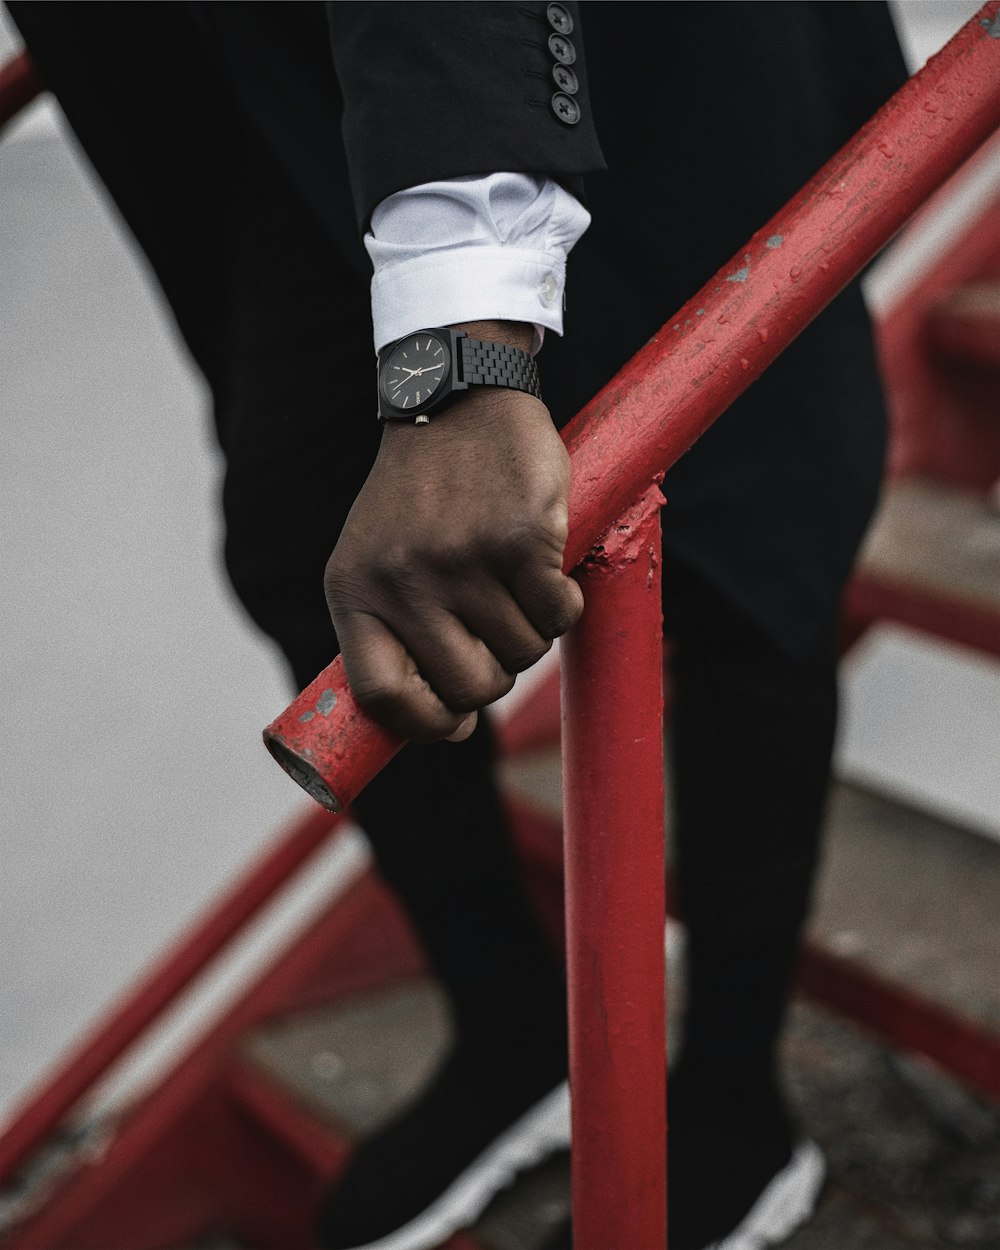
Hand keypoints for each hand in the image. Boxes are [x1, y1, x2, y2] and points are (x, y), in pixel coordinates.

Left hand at [324, 369, 582, 742]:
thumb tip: (453, 727)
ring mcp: (461, 561)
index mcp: (355, 593)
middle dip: (496, 675)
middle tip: (496, 633)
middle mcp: (403, 581)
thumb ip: (394, 635)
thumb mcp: (376, 560)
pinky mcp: (518, 538)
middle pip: (470, 688)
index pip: (381, 696)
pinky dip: (563, 603)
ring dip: (531, 631)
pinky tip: (546, 570)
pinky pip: (558, 615)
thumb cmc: (421, 495)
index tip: (456, 723)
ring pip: (522, 654)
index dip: (426, 725)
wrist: (456, 398)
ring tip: (514, 584)